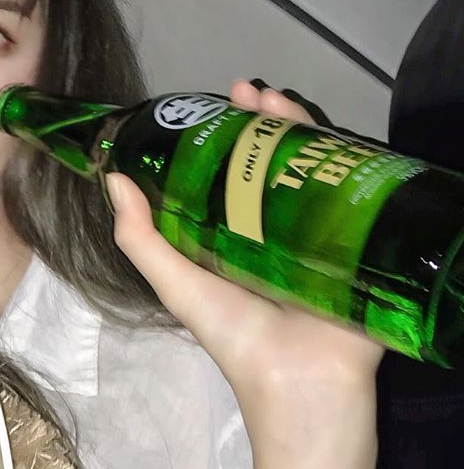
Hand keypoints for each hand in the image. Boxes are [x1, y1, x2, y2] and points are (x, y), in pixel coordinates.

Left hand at [105, 81, 384, 414]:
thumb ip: (141, 239)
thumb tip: (111, 178)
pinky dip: (339, 154)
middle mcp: (275, 225)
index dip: (222, 136)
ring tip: (277, 98)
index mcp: (234, 235)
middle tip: (250, 89)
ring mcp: (318, 226)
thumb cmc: (235, 335)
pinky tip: (324, 131)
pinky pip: (349, 185)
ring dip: (294, 126)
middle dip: (260, 120)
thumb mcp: (176, 284)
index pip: (229, 171)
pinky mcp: (357, 234)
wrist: (299, 379)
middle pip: (271, 158)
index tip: (214, 103)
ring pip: (308, 162)